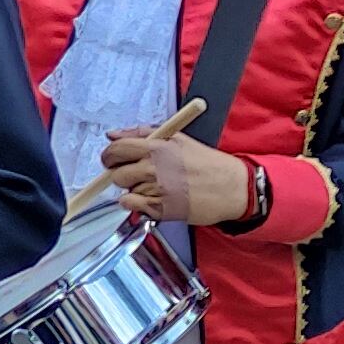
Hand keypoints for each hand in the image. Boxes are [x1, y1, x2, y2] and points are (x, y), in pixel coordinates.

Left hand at [106, 128, 252, 226]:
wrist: (233, 188)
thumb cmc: (207, 162)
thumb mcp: (177, 139)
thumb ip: (141, 133)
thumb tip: (112, 134)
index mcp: (157, 147)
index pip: (116, 149)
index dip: (110, 156)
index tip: (113, 160)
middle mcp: (154, 168)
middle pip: (117, 174)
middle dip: (122, 175)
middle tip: (136, 175)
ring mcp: (157, 191)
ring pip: (127, 191)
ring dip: (135, 190)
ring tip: (156, 186)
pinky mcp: (162, 210)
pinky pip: (133, 207)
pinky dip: (137, 204)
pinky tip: (152, 199)